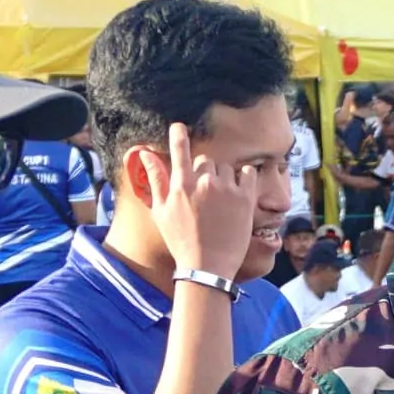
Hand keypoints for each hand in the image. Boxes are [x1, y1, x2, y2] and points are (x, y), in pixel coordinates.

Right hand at [150, 123, 260, 286]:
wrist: (208, 267)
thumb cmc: (181, 241)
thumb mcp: (161, 212)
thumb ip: (155, 179)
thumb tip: (145, 153)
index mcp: (181, 185)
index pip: (180, 149)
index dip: (179, 135)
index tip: (179, 127)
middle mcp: (204, 182)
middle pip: (206, 160)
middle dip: (205, 172)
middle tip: (204, 195)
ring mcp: (226, 189)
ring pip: (226, 168)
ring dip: (224, 178)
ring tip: (220, 202)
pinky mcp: (245, 197)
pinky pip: (248, 172)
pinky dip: (244, 178)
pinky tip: (238, 193)